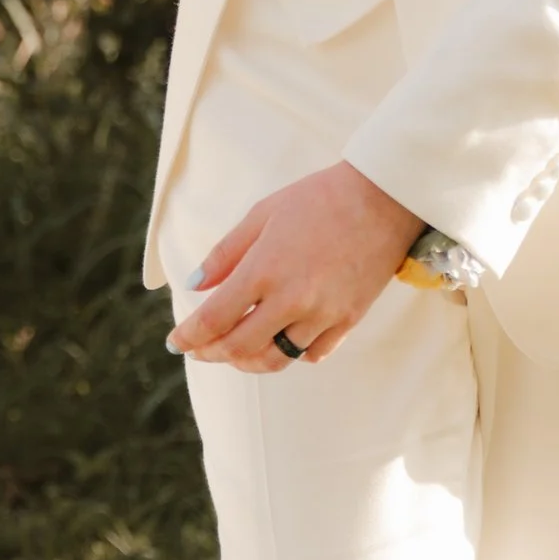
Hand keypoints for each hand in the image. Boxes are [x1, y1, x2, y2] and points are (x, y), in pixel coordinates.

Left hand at [166, 161, 422, 370]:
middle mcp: (291, 299)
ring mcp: (323, 314)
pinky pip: (312, 353)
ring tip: (235, 351)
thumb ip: (225, 255)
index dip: (189, 337)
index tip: (175, 343)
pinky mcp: (349, 320)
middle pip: (240, 348)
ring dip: (248, 361)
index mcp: (263, 270)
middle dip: (212, 354)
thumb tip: (194, 287)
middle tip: (200, 350)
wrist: (383, 199)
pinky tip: (279, 340)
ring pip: (276, 358)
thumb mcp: (262, 215)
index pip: (214, 319)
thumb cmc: (318, 199)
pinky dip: (291, 353)